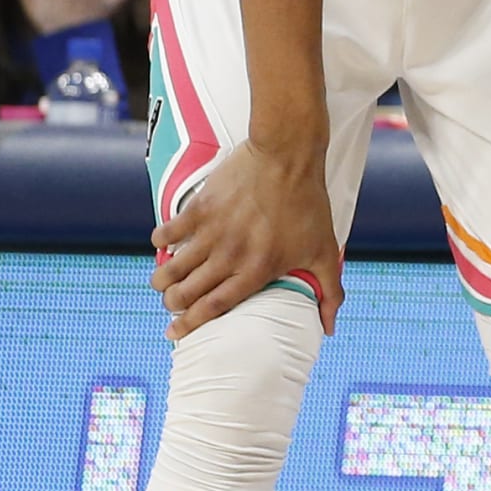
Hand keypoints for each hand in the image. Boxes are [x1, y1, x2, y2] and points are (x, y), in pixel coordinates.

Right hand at [151, 140, 342, 339]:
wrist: (288, 157)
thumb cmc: (308, 205)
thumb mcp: (325, 251)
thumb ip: (330, 292)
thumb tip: (329, 328)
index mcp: (256, 271)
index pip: (214, 308)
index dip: (190, 324)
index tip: (174, 334)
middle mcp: (229, 256)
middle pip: (186, 292)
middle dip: (173, 303)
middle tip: (172, 302)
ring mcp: (212, 232)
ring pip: (173, 267)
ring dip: (162, 279)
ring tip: (162, 283)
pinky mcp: (201, 207)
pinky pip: (169, 231)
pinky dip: (161, 241)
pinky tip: (162, 244)